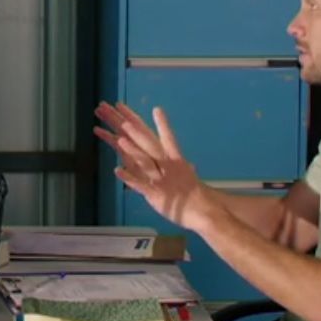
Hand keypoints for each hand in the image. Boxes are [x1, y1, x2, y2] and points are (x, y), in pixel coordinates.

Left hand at [93, 102, 218, 231]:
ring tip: (119, 139)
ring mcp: (160, 179)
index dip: (160, 123)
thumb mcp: (184, 171)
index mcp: (175, 158)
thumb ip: (176, 160)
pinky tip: (116, 170)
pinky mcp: (154, 194)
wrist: (203, 211)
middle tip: (125, 120)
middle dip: (138, 132)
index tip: (155, 109)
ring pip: (145, 162)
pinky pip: (139, 185)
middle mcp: (168, 165)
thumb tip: (178, 151)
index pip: (166, 137)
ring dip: (132, 150)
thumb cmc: (191, 190)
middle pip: (151, 146)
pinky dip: (128, 178)